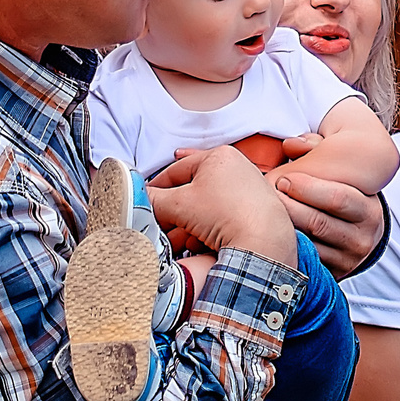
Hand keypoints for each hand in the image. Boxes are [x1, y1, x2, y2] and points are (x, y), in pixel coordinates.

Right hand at [148, 145, 295, 265]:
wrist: (264, 242)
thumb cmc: (227, 215)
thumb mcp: (178, 205)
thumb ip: (152, 199)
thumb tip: (135, 197)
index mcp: (219, 156)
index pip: (176, 169)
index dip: (156, 188)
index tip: (144, 201)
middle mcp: (238, 168)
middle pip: (192, 191)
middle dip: (173, 212)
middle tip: (159, 225)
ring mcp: (250, 190)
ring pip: (207, 207)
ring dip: (188, 225)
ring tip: (176, 240)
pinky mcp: (258, 212)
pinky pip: (224, 218)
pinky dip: (208, 230)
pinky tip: (198, 244)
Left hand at [269, 141, 386, 278]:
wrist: (359, 231)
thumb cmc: (341, 194)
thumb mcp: (340, 172)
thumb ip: (317, 151)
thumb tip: (291, 144)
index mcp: (369, 210)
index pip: (338, 198)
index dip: (307, 188)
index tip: (282, 179)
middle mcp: (364, 239)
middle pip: (319, 223)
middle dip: (289, 207)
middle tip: (266, 195)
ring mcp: (349, 261)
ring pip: (309, 245)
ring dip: (283, 228)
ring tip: (262, 213)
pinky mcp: (335, 276)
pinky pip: (305, 262)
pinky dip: (287, 248)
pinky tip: (271, 235)